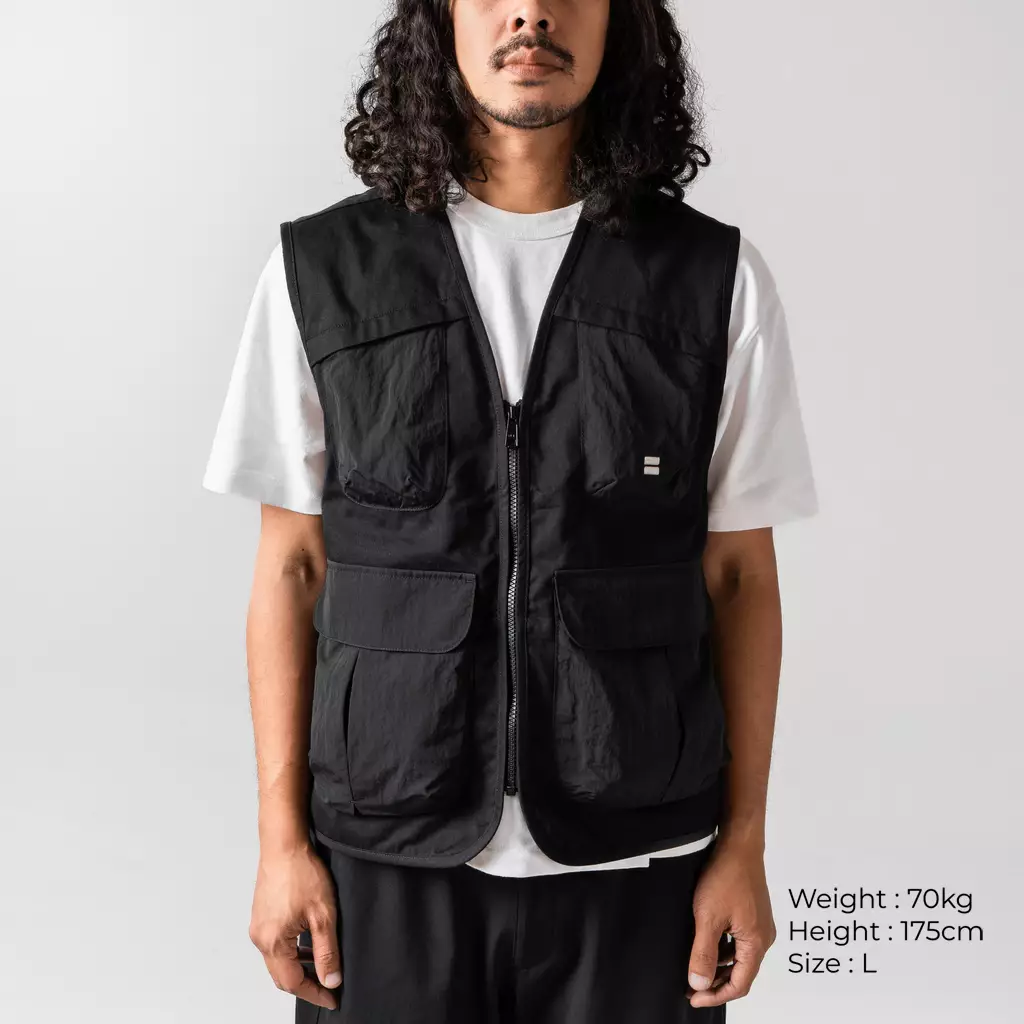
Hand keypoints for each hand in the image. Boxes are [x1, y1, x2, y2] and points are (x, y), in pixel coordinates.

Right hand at [249, 839, 342, 1009]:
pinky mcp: (261, 916)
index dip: (315, 993)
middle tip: (329, 986)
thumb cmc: (301, 872)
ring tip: (323, 965)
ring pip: (278, 960)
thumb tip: (331, 980)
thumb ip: (327, 952)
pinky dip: (292, 951)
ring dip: (299, 967)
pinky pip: (275, 944)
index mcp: (273, 942)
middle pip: (282, 975)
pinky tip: (308, 943)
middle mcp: (260, 938)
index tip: (332, 998)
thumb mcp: (323, 915)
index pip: (293, 982)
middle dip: (306, 984)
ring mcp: (258, 926)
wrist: (284, 844)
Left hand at [686, 836, 776, 1007]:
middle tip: (692, 987)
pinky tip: (706, 944)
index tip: (694, 998)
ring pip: (739, 956)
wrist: (738, 843)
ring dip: (719, 965)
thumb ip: (703, 952)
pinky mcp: (752, 913)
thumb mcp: (708, 917)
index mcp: (757, 943)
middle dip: (717, 983)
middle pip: (741, 972)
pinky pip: (739, 940)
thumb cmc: (727, 874)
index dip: (716, 996)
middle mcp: (763, 936)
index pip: (739, 984)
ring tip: (695, 967)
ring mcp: (759, 924)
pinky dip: (724, 948)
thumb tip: (699, 984)